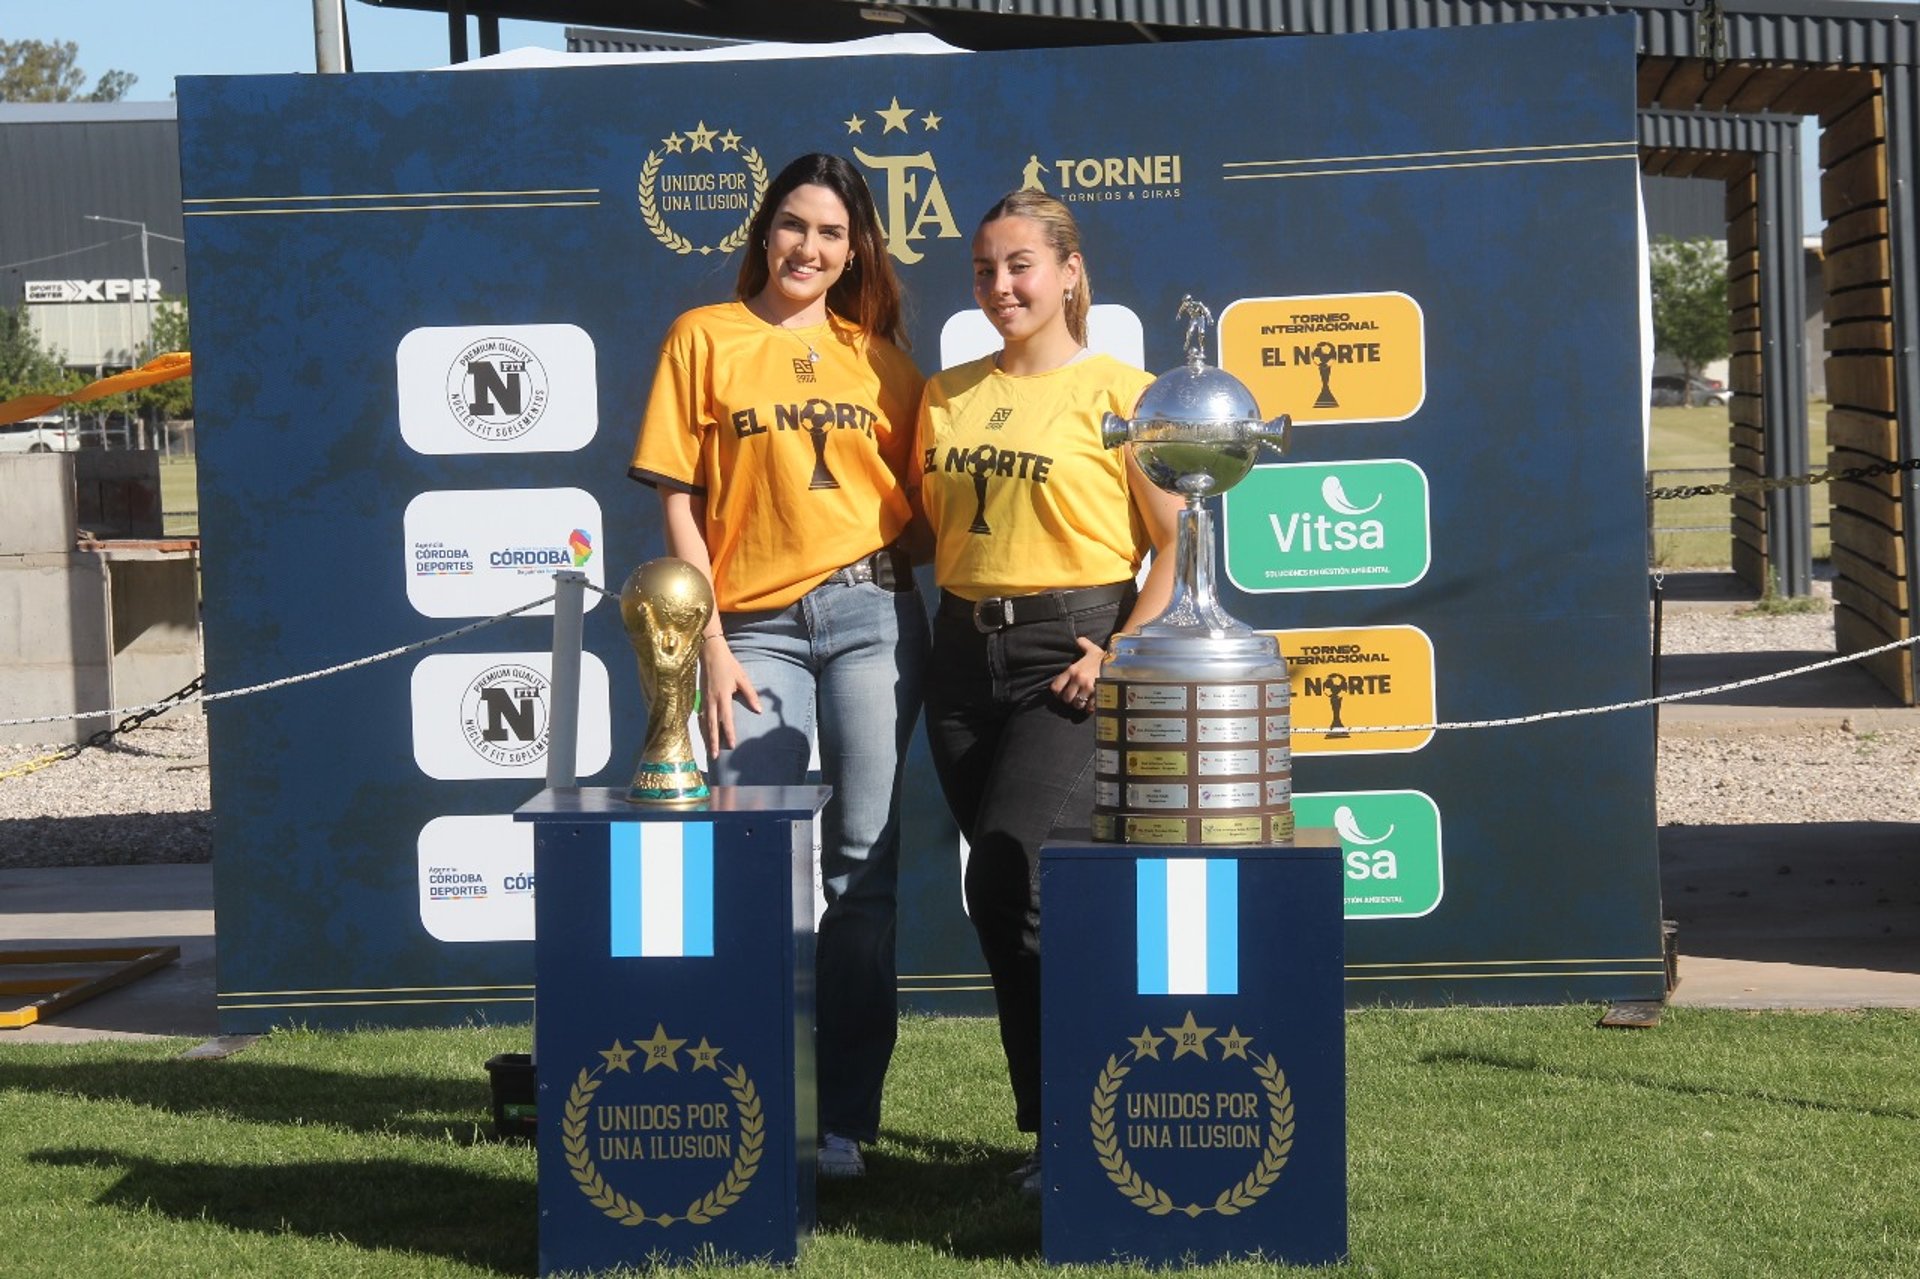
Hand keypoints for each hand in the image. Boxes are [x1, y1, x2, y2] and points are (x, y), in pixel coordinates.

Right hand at [699, 636, 762, 753]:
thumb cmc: (729, 666)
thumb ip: (750, 695)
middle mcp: (712, 700)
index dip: (729, 733)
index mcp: (723, 696)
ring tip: (709, 749)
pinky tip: (705, 734)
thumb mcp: (742, 678)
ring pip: (705, 722)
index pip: (726, 719)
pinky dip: (703, 727)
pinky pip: (702, 716)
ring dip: (707, 737)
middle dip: (713, 742)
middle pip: (712, 725)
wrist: (711, 653)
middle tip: (714, 756)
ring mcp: (704, 699)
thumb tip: (758, 710)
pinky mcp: (701, 697)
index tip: (731, 745)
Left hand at [1049, 636, 1104, 713]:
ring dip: (1079, 704)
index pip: (1056, 687)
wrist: (1120, 662)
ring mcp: (1088, 689)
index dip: (1057, 692)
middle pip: (1066, 698)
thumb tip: (1078, 639)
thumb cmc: (1103, 657)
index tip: (1061, 693)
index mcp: (1073, 670)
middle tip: (1073, 698)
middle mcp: (1078, 680)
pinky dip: (1089, 708)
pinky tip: (1091, 705)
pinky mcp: (1098, 695)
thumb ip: (1083, 644)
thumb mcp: (1092, 649)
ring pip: (1077, 704)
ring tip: (1082, 702)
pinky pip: (1089, 707)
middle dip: (1069, 700)